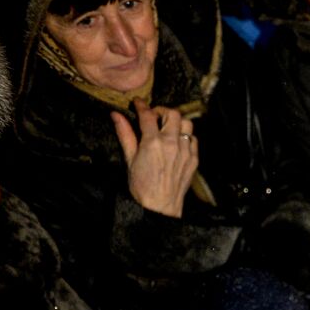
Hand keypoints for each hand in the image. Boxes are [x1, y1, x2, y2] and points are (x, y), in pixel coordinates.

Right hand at [113, 100, 197, 217]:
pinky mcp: (194, 159)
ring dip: (177, 122)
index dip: (142, 105)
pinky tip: (177, 141)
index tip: (138, 103)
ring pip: (187, 123)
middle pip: (172, 114)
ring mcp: (185, 151)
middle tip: (154, 116)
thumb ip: (125, 134)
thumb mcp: (129, 159)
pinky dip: (185, 136)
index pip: (148, 115)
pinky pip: (193, 139)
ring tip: (167, 127)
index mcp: (153, 142)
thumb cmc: (142, 185)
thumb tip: (116, 115)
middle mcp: (172, 144)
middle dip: (162, 111)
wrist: (160, 206)